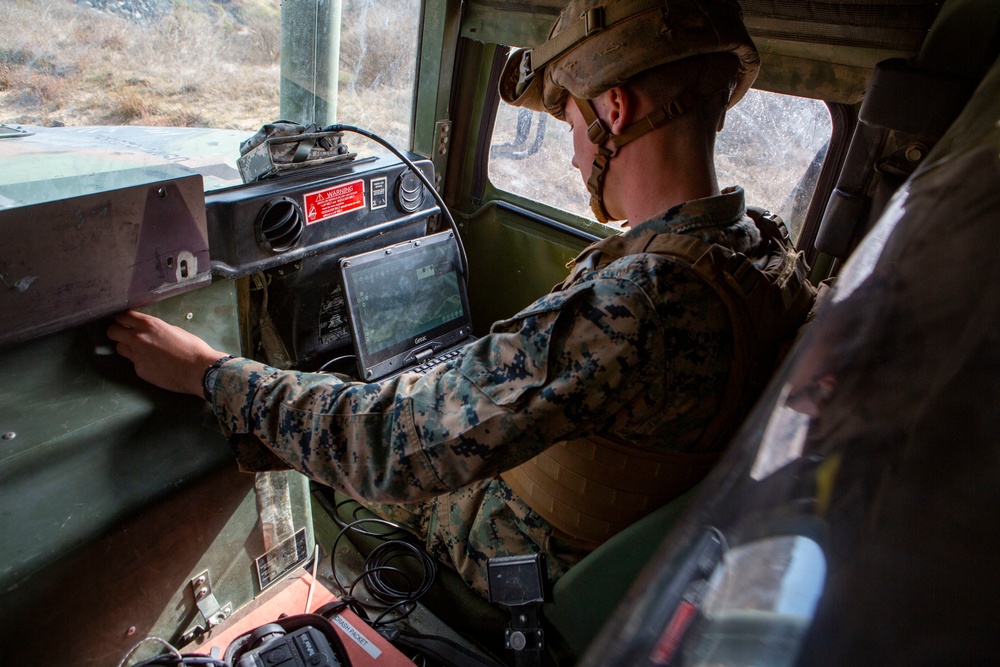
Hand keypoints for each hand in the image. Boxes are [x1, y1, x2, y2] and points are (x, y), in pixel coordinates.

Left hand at [107, 310, 228, 396]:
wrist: (199, 370)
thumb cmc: (193, 348)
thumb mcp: (174, 330)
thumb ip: (156, 330)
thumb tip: (149, 332)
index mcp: (148, 324)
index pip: (122, 317)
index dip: (123, 319)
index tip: (126, 322)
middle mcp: (138, 338)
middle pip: (112, 332)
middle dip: (117, 332)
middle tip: (125, 335)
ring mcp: (137, 356)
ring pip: (119, 348)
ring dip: (127, 347)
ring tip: (141, 351)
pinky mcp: (140, 371)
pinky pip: (134, 363)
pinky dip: (141, 362)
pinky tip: (155, 364)